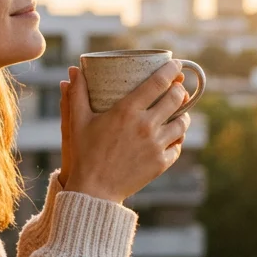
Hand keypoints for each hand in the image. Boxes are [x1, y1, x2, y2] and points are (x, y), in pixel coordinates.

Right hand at [59, 61, 191, 203]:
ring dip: (182, 114)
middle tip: (176, 88)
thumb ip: (77, 94)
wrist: (94, 190)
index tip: (176, 65)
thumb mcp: (78, 121)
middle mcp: (146, 125)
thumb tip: (74, 70)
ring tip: (177, 112)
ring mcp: (156, 145)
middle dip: (179, 90)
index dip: (172, 70)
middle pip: (176, 98)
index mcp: (127, 111)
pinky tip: (172, 135)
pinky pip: (178, 145)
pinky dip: (177, 138)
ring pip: (182, 122)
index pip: (159, 82)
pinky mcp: (161, 162)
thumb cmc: (84, 153)